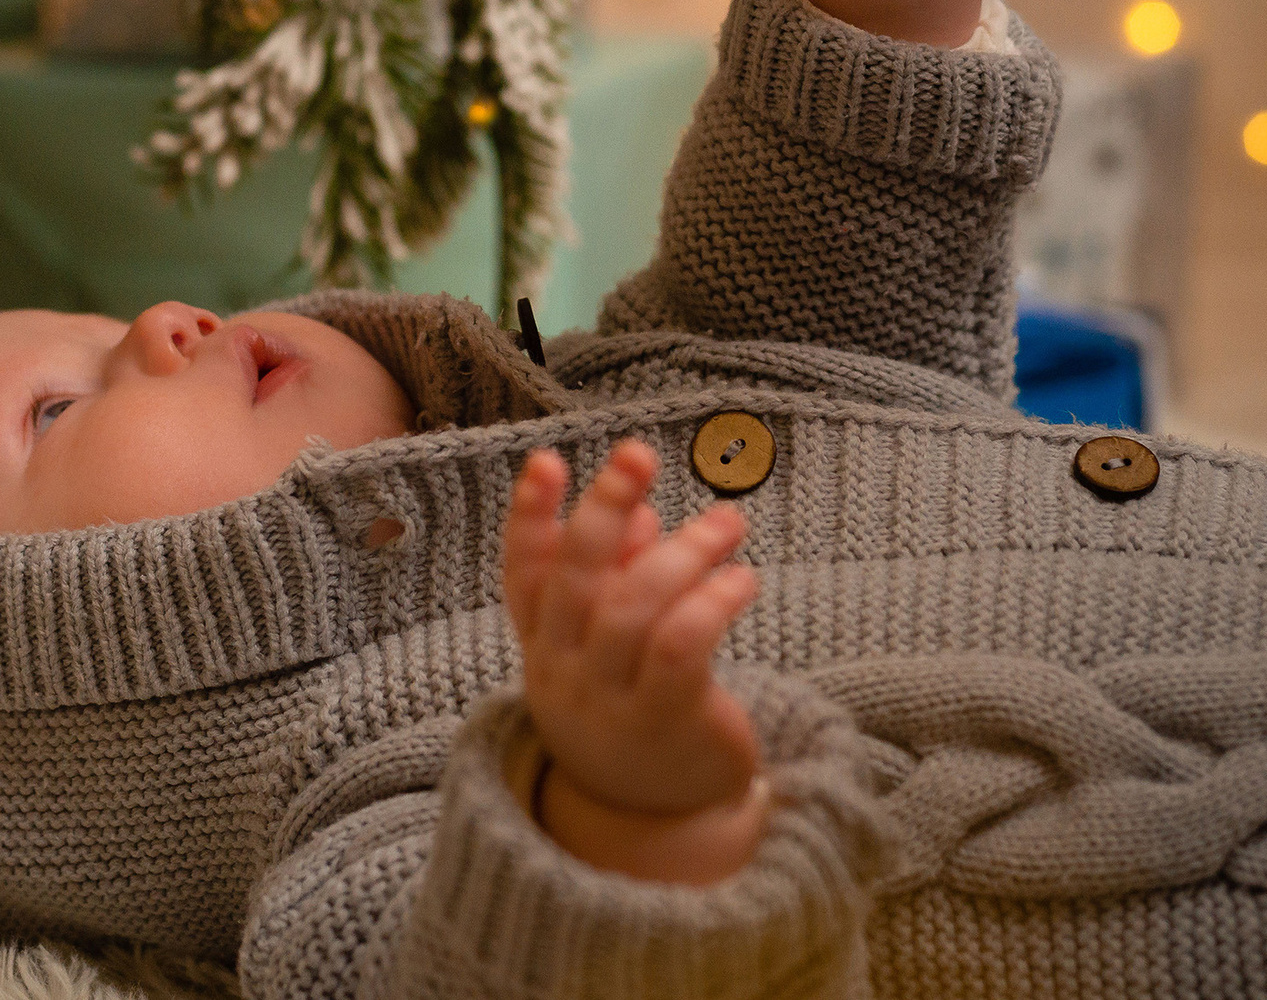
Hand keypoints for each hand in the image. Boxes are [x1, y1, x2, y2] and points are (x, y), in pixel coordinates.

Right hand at [501, 442, 760, 821]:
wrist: (659, 814)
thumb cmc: (634, 704)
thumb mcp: (612, 644)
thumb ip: (621, 577)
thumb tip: (643, 511)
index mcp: (543, 643)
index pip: (524, 573)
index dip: (530, 517)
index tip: (548, 459)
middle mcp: (563, 669)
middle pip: (575, 578)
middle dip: (604, 507)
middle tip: (639, 453)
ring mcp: (608, 698)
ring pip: (634, 606)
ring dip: (685, 550)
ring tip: (730, 521)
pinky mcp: (664, 720)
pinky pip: (681, 647)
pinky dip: (712, 600)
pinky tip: (742, 580)